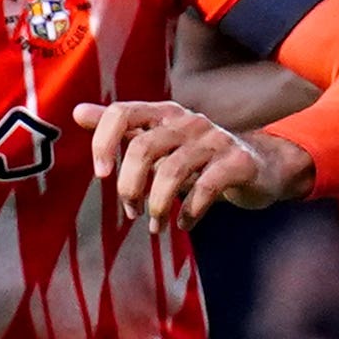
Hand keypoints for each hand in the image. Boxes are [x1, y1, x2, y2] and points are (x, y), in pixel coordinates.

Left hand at [76, 100, 296, 224]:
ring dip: (157, 206)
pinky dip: (189, 212)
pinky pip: (206, 188)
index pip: (122, 113)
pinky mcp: (238, 162)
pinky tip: (184, 225)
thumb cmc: (200, 158)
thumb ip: (121, 128)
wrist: (260, 167)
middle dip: (130, 187)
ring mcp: (215, 140)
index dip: (104, 141)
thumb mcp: (160, 141)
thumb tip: (77, 112)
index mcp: (164, 114)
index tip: (101, 174)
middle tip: (131, 212)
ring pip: (172, 171)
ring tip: (156, 226)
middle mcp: (188, 121)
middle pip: (143, 147)